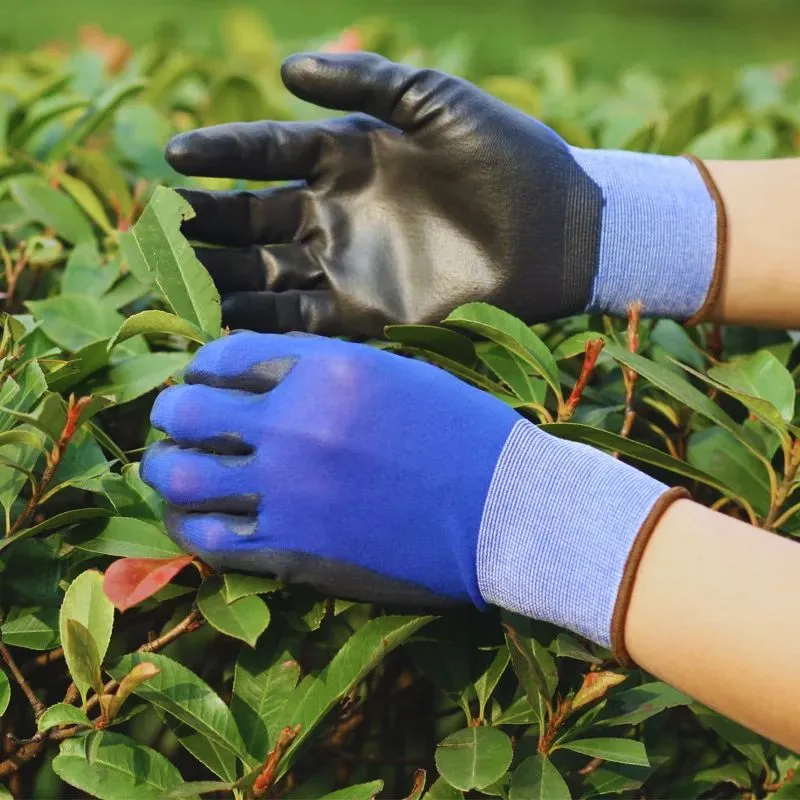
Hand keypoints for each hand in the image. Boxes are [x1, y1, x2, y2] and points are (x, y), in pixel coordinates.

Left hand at [140, 332, 682, 655]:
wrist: (508, 511)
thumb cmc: (466, 436)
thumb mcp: (397, 375)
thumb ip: (326, 370)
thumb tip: (264, 377)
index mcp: (325, 369)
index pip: (225, 357)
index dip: (202, 367)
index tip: (201, 380)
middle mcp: (294, 424)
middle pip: (188, 412)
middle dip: (171, 412)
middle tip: (175, 421)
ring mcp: (288, 490)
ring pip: (184, 477)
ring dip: (165, 469)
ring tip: (169, 468)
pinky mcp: (293, 549)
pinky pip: (209, 540)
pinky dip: (188, 526)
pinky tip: (193, 519)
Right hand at [165, 52, 605, 336]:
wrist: (558, 232)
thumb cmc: (507, 157)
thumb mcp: (439, 102)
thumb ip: (367, 82)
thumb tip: (284, 66)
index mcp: (349, 156)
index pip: (270, 152)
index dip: (225, 153)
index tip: (177, 153)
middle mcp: (338, 213)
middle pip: (255, 219)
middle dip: (210, 220)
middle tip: (166, 222)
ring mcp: (350, 265)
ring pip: (268, 272)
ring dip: (224, 273)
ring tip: (181, 273)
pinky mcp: (369, 314)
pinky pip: (303, 320)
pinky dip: (266, 320)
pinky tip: (228, 316)